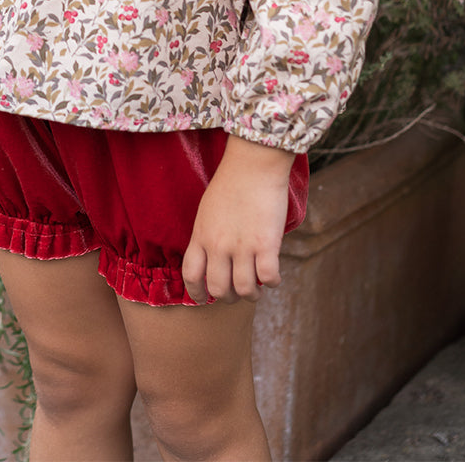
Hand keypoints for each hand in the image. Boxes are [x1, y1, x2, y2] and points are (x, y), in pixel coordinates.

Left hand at [182, 136, 294, 303]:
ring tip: (257, 288)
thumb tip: (213, 259)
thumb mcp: (207, 211)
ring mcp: (242, 246)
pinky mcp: (266, 243)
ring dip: (252, 294)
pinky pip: (268, 278)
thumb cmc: (231, 183)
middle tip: (238, 293)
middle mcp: (218, 245)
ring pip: (244, 290)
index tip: (204, 300)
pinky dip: (272, 282)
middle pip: (218, 289)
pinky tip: (273, 276)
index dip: (197, 294)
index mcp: (200, 236)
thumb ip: (207, 236)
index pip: (191, 275)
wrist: (252, 164)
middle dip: (229, 298)